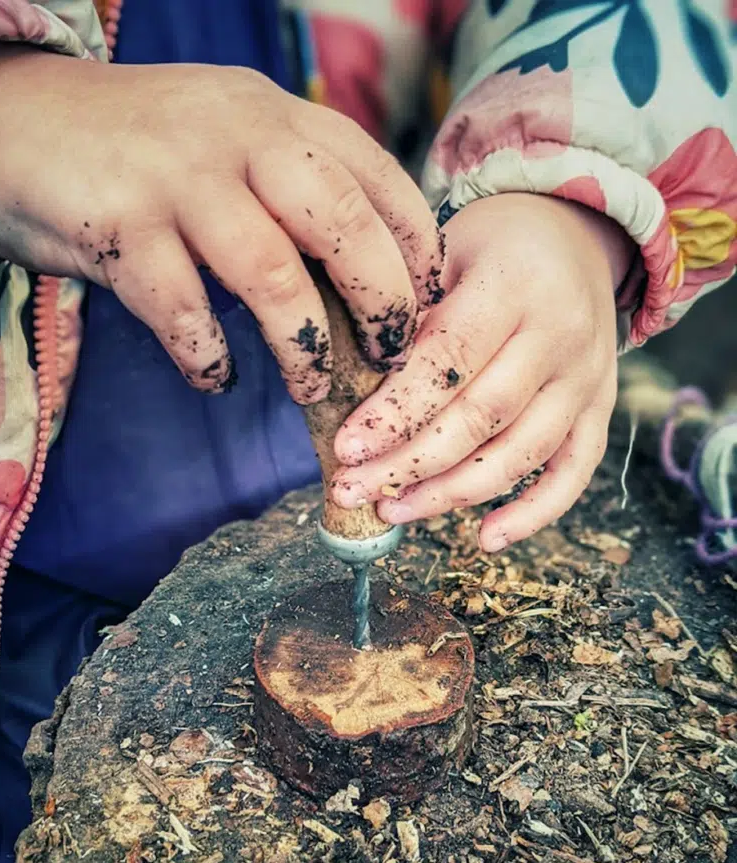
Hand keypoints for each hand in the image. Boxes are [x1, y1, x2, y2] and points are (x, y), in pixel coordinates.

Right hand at [0, 47, 442, 398]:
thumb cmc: (140, 150)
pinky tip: (214, 374)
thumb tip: (365, 277)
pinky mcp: (119, 225)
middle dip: (382, 299)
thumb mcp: (229, 139)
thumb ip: (291, 188)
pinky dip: (207, 355)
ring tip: (311, 385)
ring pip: (271, 273)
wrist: (16, 118)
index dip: (416, 248)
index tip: (430, 306)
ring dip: (303, 345)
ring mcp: (177, 178)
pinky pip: (182, 309)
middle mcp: (237, 135)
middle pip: (342, 220)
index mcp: (277, 115)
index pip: (378, 176)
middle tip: (390, 355)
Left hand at [331, 194, 633, 551]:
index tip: (345, 447)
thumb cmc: (490, 246)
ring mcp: (588, 378)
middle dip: (408, 463)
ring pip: (520, 454)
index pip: (449, 361)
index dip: (396, 412)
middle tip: (351, 490)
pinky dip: (534, 514)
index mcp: (515, 284)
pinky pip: (573, 474)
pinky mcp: (601, 409)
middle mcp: (561, 335)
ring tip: (392, 511)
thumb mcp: (445, 250)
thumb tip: (357, 393)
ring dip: (451, 494)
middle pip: (481, 417)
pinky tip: (485, 539)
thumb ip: (411, 314)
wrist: (575, 238)